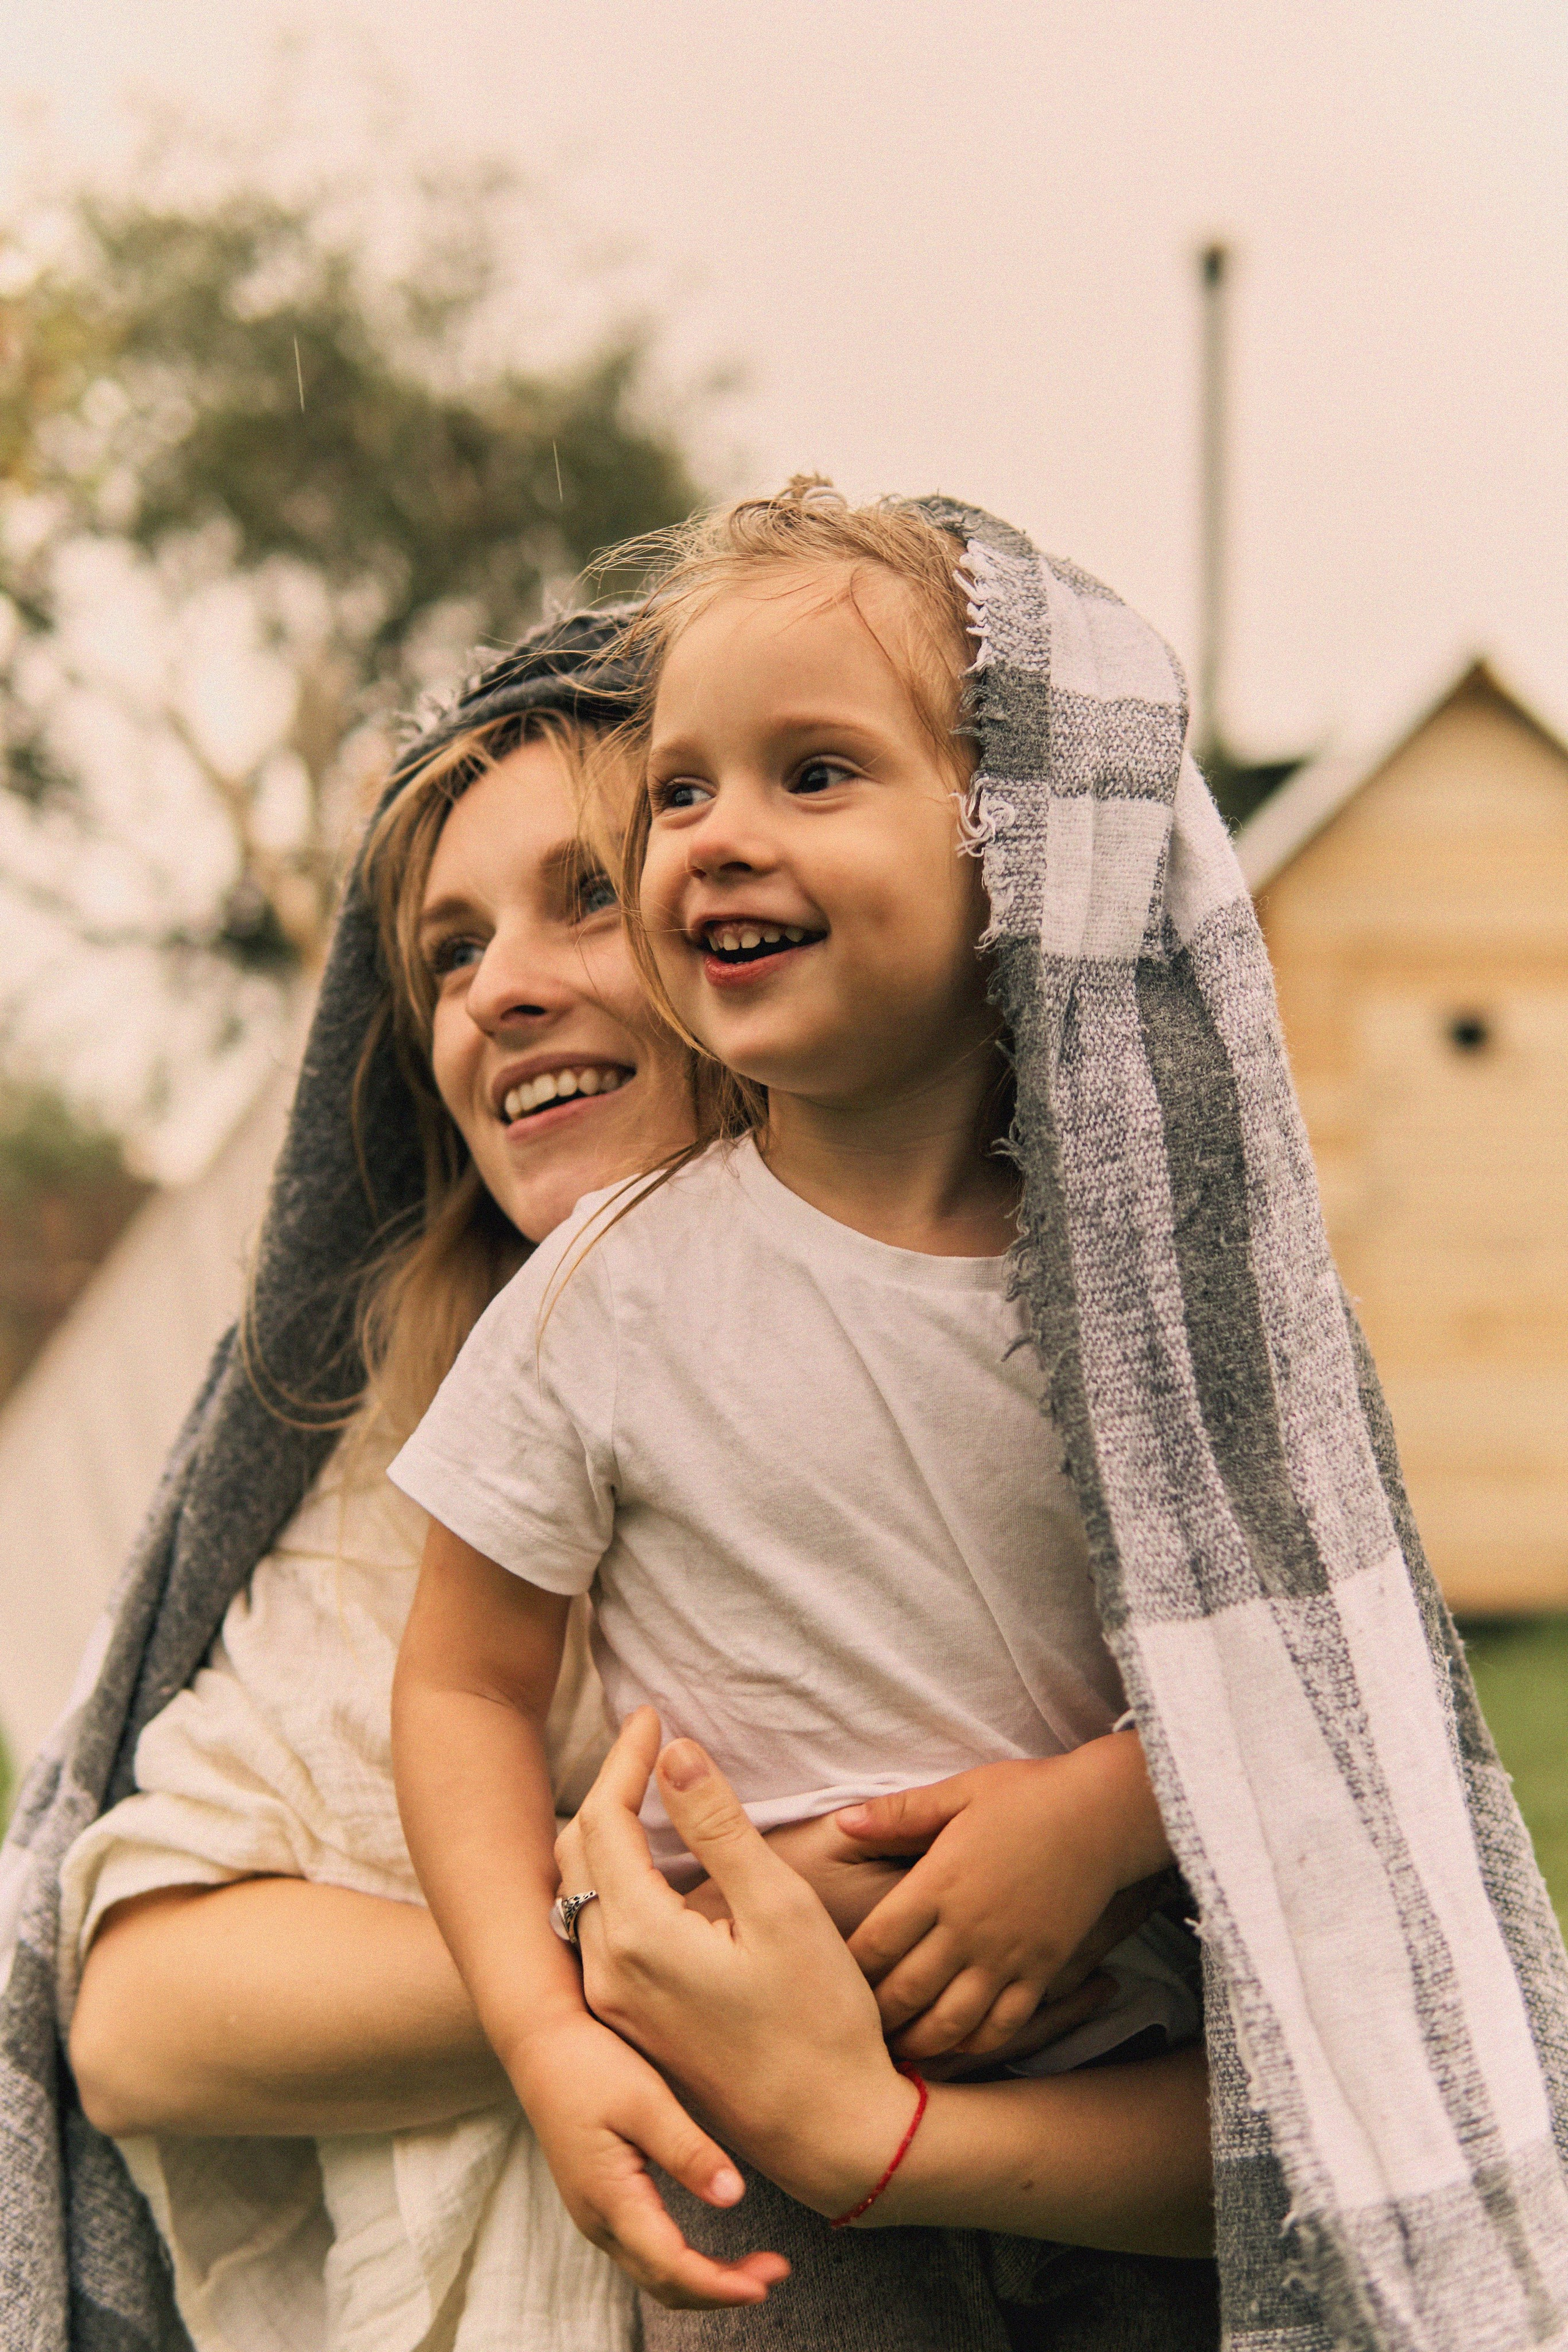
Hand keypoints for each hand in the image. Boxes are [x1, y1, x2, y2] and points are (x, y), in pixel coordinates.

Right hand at [506, 2008, 788, 2309]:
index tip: (768, 2282)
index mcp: (609, 2199)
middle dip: (721, 2290)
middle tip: (776, 2274)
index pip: (671, 2267)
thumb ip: (687, 2151)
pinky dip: (683, 2264)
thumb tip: (733, 2197)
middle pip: (664, 2283)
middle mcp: (598, 2220)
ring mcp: (595, 2214)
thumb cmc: (591, 2065)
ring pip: (653, 2274)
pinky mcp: (599, 2201)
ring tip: (754, 2271)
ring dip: (704, 2281)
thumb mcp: (645, 2100)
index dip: (722, 2284)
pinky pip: (645, 2252)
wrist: (540, 2045)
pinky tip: (711, 2251)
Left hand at [560, 1710, 918, 2223]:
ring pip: (582, 1894)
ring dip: (603, 1833)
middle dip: (608, 1786)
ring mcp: (613, 2005)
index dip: (625, 1757)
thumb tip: (676, 1754)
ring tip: (640, 1787)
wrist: (828, 2133)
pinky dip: (611, 1880)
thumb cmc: (818, 2019)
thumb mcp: (780, 1908)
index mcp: (639, 1938)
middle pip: (579, 1853)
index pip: (604, 1819)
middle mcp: (607, 1973)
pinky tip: (644, 1863)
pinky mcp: (629, 2025)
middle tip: (645, 1739)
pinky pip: (596, 1931)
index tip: (653, 1714)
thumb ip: (721, 1826)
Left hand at [838, 1735, 1172, 2061]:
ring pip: (952, 2020)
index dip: (846, 1968)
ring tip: (897, 2050)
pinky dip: (976, 2043)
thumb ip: (899, 1813)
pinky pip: (1004, 2024)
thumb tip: (843, 1821)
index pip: (876, 1941)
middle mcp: (968, 1927)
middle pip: (906, 1991)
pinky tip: (958, 2044)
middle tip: (850, 2028)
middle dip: (874, 2017)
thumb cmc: (1026, 1795)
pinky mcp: (1042, 1970)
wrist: (1103, 1814)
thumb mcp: (958, 1792)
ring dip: (920, 2041)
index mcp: (939, 1883)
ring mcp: (1007, 1955)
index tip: (824, 1978)